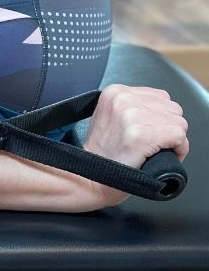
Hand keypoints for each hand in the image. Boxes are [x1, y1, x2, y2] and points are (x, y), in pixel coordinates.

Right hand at [83, 84, 188, 206]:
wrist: (91, 178)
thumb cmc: (103, 153)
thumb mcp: (109, 117)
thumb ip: (131, 106)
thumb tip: (158, 107)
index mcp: (114, 92)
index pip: (160, 97)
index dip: (159, 118)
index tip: (147, 132)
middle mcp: (123, 100)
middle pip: (172, 109)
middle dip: (166, 127)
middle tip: (149, 144)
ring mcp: (132, 117)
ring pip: (178, 122)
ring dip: (172, 139)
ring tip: (153, 150)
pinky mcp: (142, 135)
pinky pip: (179, 136)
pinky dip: (178, 149)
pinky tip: (162, 155)